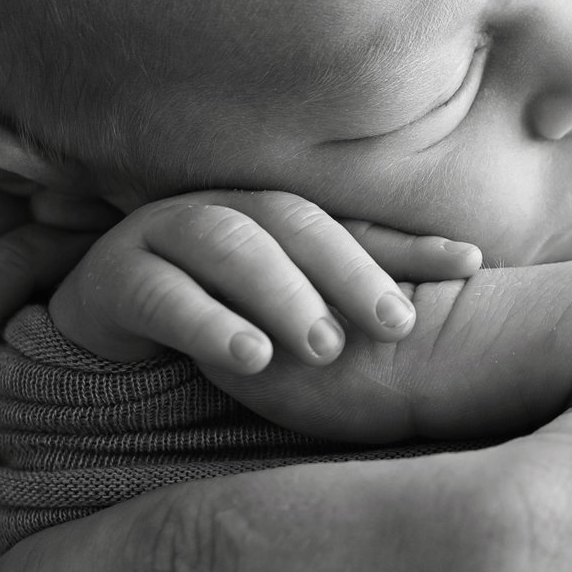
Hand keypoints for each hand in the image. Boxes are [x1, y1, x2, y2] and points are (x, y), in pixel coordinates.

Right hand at [0, 186, 479, 377]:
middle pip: (293, 224)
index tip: (473, 264)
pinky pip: (161, 292)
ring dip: (282, 292)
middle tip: (396, 325)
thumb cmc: (216, 329)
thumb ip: (357, 304)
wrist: (98, 351)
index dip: (411, 243)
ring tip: (323, 346)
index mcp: (272, 219)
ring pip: (229, 244)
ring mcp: (161, 236)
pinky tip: (249, 359)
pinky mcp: (110, 277)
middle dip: (349, 271)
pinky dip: (207, 323)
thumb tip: (468, 283)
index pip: (352, 225)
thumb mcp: (290, 320)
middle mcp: (223, 212)